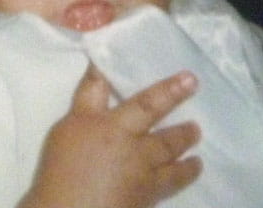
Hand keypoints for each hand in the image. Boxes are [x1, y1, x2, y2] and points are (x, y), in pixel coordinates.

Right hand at [19, 65, 201, 207]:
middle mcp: (138, 152)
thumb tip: (100, 68)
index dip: (169, 89)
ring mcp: (143, 181)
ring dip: (188, 165)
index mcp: (118, 127)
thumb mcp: (70, 123)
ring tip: (198, 160)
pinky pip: (167, 192)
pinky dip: (177, 186)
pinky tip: (178, 184)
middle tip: (198, 127)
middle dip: (185, 132)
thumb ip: (89, 96)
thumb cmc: (64, 165)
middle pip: (167, 139)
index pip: (147, 102)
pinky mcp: (144, 203)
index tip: (191, 78)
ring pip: (173, 170)